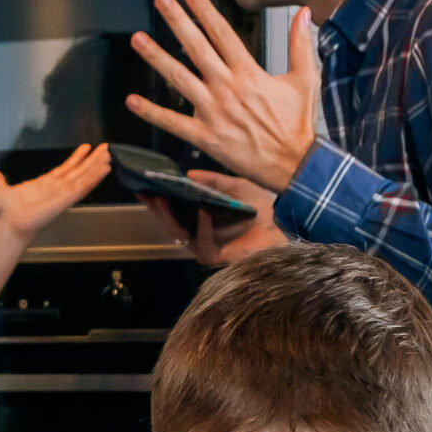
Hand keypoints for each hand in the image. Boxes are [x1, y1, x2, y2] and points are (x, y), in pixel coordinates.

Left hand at [0, 144, 112, 240]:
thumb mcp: (1, 190)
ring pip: (85, 177)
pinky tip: (105, 168)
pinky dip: (95, 177)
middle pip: (79, 171)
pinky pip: (84, 186)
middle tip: (105, 148)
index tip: (86, 148)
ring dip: (97, 166)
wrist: (10, 225)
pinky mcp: (67, 199)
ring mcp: (64, 194)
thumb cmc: (7, 213)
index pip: (65, 169)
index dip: (76, 159)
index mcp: (45, 185)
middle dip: (92, 160)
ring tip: (109, 155)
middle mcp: (57, 189)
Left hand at [127, 0, 320, 193]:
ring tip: (138, 39)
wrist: (295, 165)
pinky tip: (133, 101)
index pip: (222, 34)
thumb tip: (305, 14)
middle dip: (177, 22)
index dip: (205, 11)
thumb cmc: (298, 125)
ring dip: (156, 57)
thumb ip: (300, 44)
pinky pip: (173, 123)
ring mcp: (214, 113)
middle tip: (161, 1)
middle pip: (197, 48)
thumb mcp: (305, 80)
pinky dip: (152, 112)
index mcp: (250, 74)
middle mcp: (228, 89)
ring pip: (179, 79)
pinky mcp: (206, 137)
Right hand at [137, 170, 285, 265]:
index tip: (146, 184)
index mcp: (204, 217)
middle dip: (157, 206)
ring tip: (162, 198)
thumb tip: (188, 173)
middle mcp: (201, 232)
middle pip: (171, 221)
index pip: (176, 208)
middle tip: (146, 191)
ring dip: (169, 216)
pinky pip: (203, 242)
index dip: (160, 197)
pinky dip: (202, 226)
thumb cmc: (265, 209)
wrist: (286, 227)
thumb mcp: (237, 187)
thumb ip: (214, 181)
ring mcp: (206, 246)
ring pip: (180, 233)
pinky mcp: (215, 257)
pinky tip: (202, 211)